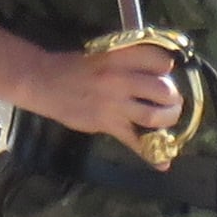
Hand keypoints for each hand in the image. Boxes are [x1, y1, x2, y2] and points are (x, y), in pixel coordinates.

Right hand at [26, 36, 187, 142]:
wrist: (45, 82)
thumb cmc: (73, 65)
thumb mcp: (103, 52)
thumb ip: (128, 60)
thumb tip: (156, 70)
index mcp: (120, 57)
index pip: (159, 61)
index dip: (166, 67)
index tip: (164, 71)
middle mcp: (121, 80)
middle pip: (163, 90)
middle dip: (172, 96)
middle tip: (170, 98)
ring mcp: (114, 105)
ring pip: (154, 116)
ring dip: (167, 118)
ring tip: (167, 117)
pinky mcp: (107, 125)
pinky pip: (134, 142)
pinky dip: (150, 155)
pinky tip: (163, 163)